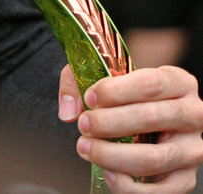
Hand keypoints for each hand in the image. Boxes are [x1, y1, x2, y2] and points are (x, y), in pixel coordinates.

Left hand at [59, 64, 202, 191]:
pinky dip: (130, 187)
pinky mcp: (186, 178)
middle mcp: (193, 115)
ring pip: (155, 158)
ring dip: (113, 156)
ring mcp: (192, 148)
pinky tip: (108, 173)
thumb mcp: (102, 76)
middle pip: (152, 118)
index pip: (150, 84)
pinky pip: (163, 191)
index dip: (114, 92)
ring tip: (87, 148)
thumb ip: (76, 81)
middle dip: (108, 123)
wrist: (145, 117)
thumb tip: (69, 111)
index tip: (89, 99)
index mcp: (178, 83)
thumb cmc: (124, 95)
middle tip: (84, 125)